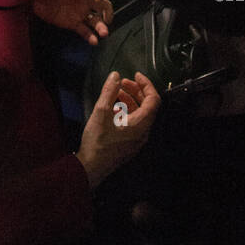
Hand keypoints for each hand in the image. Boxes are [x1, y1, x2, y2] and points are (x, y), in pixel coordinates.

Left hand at [31, 0, 112, 44]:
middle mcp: (84, 0)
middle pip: (103, 5)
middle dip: (108, 12)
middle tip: (107, 19)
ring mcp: (80, 12)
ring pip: (96, 20)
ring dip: (101, 27)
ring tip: (103, 33)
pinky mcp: (73, 23)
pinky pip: (85, 31)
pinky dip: (90, 37)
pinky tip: (94, 41)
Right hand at [76, 70, 160, 186]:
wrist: (91, 168)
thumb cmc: (97, 142)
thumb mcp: (101, 112)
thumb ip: (109, 92)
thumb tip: (115, 76)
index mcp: (141, 125)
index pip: (153, 100)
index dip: (146, 84)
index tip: (135, 75)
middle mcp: (143, 132)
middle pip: (147, 106)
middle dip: (136, 91)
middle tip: (122, 83)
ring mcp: (137, 140)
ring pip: (140, 115)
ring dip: (130, 101)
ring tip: (114, 94)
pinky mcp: (130, 144)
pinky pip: (134, 123)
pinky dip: (126, 112)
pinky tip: (112, 109)